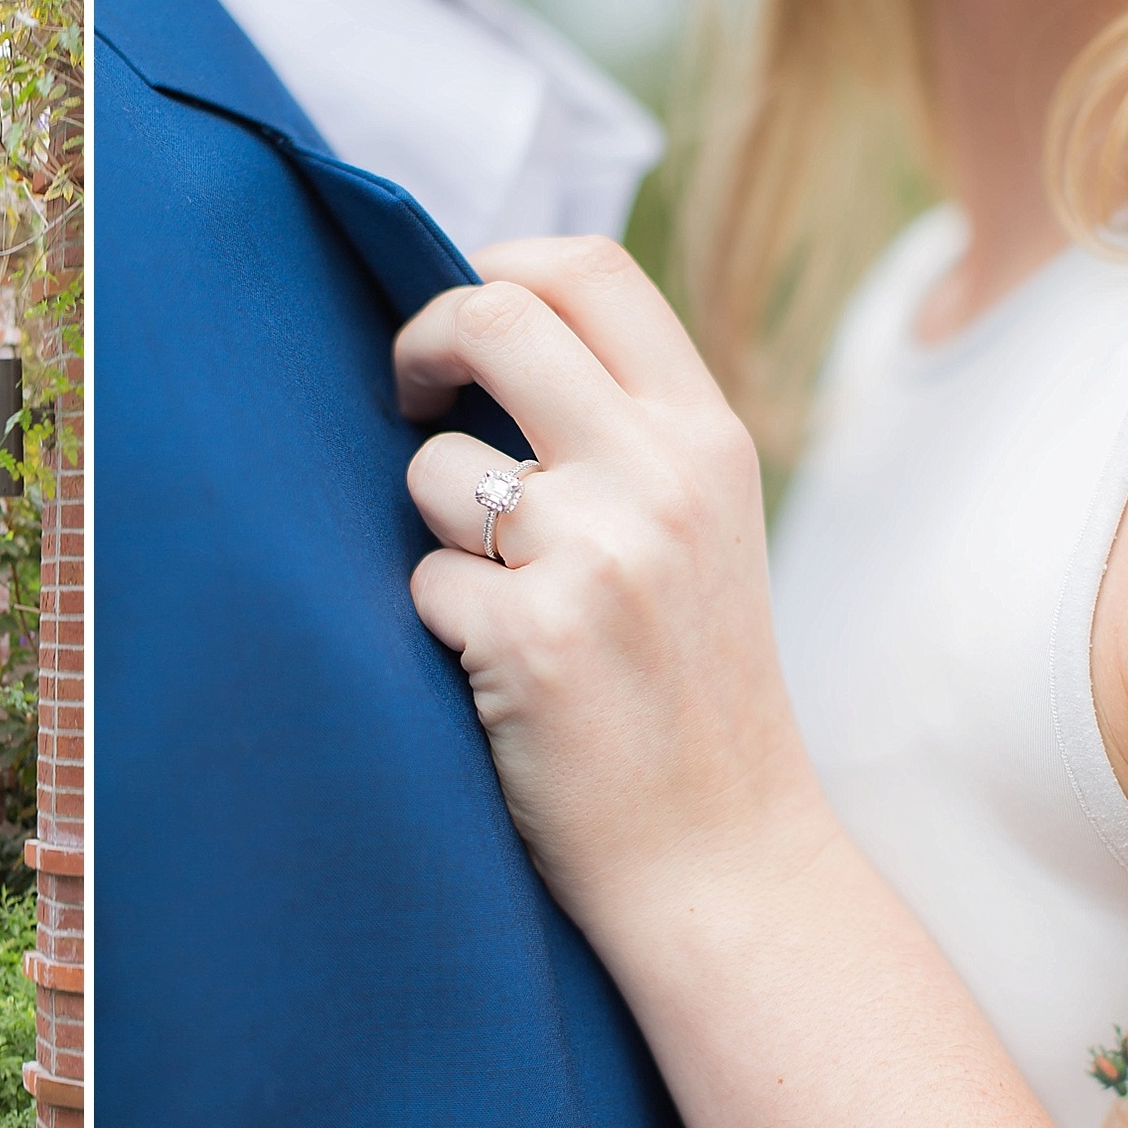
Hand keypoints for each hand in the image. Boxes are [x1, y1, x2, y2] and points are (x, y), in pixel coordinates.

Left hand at [397, 237, 833, 941]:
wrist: (723, 859)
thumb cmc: (685, 694)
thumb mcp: (698, 531)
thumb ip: (621, 431)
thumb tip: (485, 328)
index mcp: (707, 436)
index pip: (588, 268)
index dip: (492, 268)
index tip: (455, 331)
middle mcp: (662, 475)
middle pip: (493, 316)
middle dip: (418, 345)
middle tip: (405, 401)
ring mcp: (600, 553)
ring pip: (433, 470)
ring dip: (431, 532)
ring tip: (496, 603)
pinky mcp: (534, 638)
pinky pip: (420, 585)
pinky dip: (436, 629)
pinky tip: (500, 682)